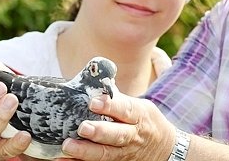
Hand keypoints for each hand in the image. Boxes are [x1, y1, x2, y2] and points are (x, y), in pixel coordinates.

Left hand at [59, 92, 174, 160]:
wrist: (164, 148)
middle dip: (99, 132)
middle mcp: (132, 136)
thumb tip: (93, 76)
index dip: (110, 106)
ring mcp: (125, 153)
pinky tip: (64, 160)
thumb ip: (118, 97)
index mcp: (139, 116)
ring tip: (68, 146)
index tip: (93, 102)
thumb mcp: (139, 106)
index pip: (126, 110)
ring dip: (86, 151)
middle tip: (82, 127)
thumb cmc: (144, 121)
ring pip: (106, 154)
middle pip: (117, 136)